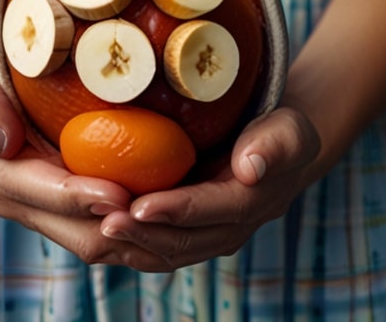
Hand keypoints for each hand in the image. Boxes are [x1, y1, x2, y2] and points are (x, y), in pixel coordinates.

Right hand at [0, 69, 173, 265]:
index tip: (121, 193)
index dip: (83, 199)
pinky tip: (182, 209)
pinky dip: (151, 228)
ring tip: (183, 217)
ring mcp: (59, 220)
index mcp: (5, 183)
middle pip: (86, 237)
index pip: (48, 199)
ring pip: (109, 246)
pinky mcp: (82, 218)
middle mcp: (33, 212)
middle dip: (127, 227)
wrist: (0, 111)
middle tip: (168, 211)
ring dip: (147, 236)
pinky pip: (121, 236)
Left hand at [98, 107, 319, 271]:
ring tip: (97, 229)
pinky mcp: (189, 235)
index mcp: (256, 203)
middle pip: (185, 242)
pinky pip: (158, 250)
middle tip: (105, 222)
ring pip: (167, 254)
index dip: (177, 211)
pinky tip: (100, 230)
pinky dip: (130, 245)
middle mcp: (231, 229)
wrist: (273, 150)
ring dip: (132, 245)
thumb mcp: (289, 130)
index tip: (140, 206)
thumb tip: (251, 168)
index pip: (214, 211)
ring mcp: (209, 237)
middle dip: (144, 235)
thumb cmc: (278, 132)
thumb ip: (275, 144)